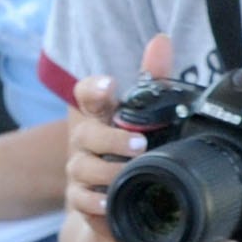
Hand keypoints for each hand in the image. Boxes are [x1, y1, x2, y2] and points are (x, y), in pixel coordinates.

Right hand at [62, 38, 177, 226]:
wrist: (118, 199)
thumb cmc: (132, 149)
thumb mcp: (146, 114)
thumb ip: (154, 77)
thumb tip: (161, 40)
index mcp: (100, 115)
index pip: (87, 93)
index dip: (94, 88)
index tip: (108, 86)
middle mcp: (85, 140)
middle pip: (86, 133)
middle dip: (112, 139)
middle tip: (140, 145)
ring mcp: (80, 170)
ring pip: (83, 167)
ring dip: (107, 171)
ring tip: (129, 173)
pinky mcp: (79, 199)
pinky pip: (81, 199)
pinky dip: (94, 201)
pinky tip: (109, 200)